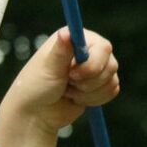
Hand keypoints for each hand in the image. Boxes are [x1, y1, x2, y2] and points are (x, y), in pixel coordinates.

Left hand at [0, 28, 119, 146]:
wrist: (35, 114)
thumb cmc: (36, 89)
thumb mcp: (48, 70)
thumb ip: (61, 51)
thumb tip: (66, 32)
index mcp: (73, 39)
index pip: (102, 47)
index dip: (91, 65)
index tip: (72, 75)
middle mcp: (87, 49)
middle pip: (111, 64)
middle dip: (89, 81)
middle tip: (68, 85)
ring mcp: (94, 66)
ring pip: (111, 79)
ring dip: (89, 92)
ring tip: (67, 91)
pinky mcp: (99, 83)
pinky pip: (112, 90)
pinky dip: (94, 99)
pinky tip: (75, 98)